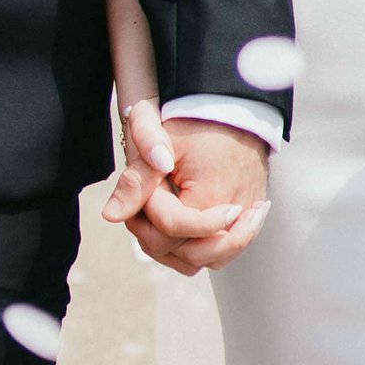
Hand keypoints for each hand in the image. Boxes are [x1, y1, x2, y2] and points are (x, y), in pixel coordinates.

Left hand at [102, 104, 269, 274]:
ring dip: (181, 248)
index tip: (151, 186)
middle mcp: (235, 212)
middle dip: (161, 236)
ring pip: (209, 259)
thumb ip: (136, 180)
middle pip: (189, 254)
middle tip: (151, 206)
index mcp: (211, 193)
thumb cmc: (195, 118)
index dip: (149, 212)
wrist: (234, 106)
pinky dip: (204, 247)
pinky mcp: (252, 215)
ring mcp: (248, 216)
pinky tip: (189, 228)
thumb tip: (111, 215)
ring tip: (168, 222)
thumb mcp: (159, 140)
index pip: (171, 229)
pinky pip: (227, 249)